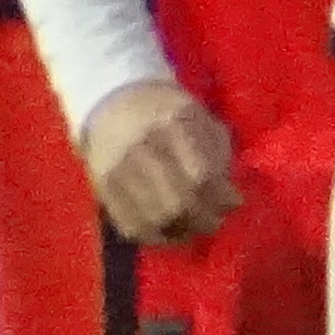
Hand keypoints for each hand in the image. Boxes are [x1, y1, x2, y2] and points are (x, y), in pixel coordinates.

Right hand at [81, 78, 242, 245]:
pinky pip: (131, 225)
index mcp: (174, 124)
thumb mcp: (202, 119)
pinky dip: (156, 236)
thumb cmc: (168, 111)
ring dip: (183, 231)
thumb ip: (219, 155)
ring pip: (156, 219)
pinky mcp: (101, 186)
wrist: (112, 98)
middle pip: (179, 203)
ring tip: (194, 225)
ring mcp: (118, 169)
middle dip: (205, 219)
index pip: (202, 176)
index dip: (223, 198)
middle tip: (215, 219)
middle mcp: (142, 147)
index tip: (233, 202)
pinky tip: (170, 230)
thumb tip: (229, 197)